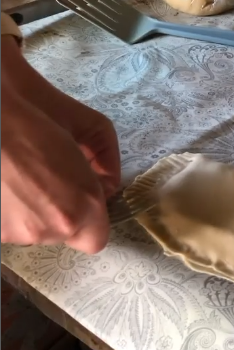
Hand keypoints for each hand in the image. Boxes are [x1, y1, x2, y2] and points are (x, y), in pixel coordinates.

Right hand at [1, 36, 120, 252]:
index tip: (83, 194)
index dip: (92, 217)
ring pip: (34, 231)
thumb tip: (106, 184)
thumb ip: (108, 162)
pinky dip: (9, 209)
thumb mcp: (94, 126)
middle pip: (64, 233)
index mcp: (80, 207)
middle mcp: (48, 229)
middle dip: (62, 209)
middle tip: (48, 177)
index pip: (96, 239)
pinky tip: (5, 183)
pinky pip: (10, 225)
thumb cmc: (40, 110)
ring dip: (33, 211)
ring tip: (20, 175)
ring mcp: (14, 233)